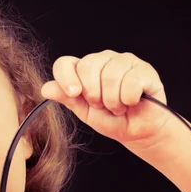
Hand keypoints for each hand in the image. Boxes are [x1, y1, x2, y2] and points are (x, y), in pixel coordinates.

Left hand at [42, 50, 171, 146]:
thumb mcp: (84, 111)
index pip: (65, 63)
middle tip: (103, 105)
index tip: (74, 94)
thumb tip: (46, 88)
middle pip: (88, 66)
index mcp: (84, 69)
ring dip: (113, 101)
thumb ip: (67, 98)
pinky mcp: (144, 69)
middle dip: (94, 94)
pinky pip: (131, 81)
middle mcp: (103, 60)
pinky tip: (133, 102)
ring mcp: (124, 61)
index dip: (66, 78)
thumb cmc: (112, 120)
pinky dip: (129, 99)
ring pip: (110, 76)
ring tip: (118, 106)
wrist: (138, 131)